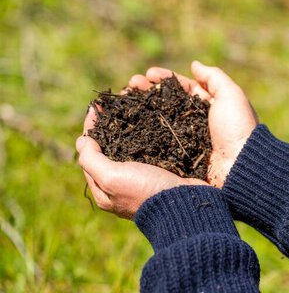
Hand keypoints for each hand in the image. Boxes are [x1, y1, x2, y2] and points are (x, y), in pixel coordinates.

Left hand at [76, 109, 205, 219]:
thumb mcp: (112, 178)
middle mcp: (122, 184)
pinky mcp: (162, 172)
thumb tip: (81, 141)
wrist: (185, 204)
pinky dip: (148, 135)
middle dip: (109, 127)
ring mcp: (143, 178)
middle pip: (109, 150)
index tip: (95, 107)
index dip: (90, 129)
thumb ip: (92, 160)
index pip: (89, 154)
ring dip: (129, 129)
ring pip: (131, 148)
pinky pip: (150, 150)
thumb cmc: (146, 191)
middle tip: (114, 106)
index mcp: (104, 189)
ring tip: (132, 109)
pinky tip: (152, 123)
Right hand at [134, 61, 257, 187]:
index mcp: (210, 107)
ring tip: (124, 98)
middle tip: (130, 84)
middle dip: (147, 91)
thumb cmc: (237, 130)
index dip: (165, 79)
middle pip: (167, 102)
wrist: (239, 169)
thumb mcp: (232, 97)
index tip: (147, 74)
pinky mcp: (178, 158)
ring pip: (158, 120)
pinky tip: (128, 122)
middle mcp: (196, 123)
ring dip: (140, 108)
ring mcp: (186, 141)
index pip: (183, 88)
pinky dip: (141, 131)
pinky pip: (156, 141)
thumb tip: (194, 65)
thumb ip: (214, 78)